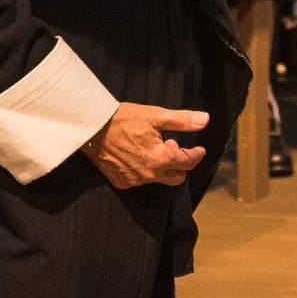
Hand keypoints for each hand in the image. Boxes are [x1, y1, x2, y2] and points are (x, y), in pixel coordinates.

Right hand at [81, 103, 208, 188]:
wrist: (92, 128)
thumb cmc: (123, 119)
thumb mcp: (156, 116)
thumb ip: (182, 120)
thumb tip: (204, 120)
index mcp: (161, 158)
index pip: (188, 162)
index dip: (197, 154)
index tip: (199, 150)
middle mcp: (149, 174)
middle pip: (177, 177)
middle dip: (181, 165)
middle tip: (173, 147)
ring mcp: (134, 180)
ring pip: (158, 179)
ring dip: (162, 167)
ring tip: (153, 148)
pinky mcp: (121, 182)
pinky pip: (140, 181)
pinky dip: (144, 171)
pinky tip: (138, 156)